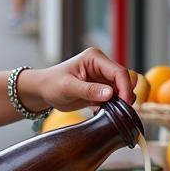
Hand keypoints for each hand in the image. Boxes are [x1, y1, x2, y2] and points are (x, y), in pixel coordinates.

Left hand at [19, 47, 134, 113]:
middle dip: (125, 95)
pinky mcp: (102, 88)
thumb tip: (111, 93)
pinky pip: (116, 97)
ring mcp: (103, 77)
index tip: (125, 103)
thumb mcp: (68, 87)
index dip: (125, 87)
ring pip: (122, 89)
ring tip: (112, 112)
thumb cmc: (52, 84)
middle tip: (121, 111)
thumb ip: (89, 90)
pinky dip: (114, 105)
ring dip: (121, 101)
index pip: (118, 71)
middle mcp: (102, 65)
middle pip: (124, 80)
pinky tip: (105, 112)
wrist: (44, 91)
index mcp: (95, 58)